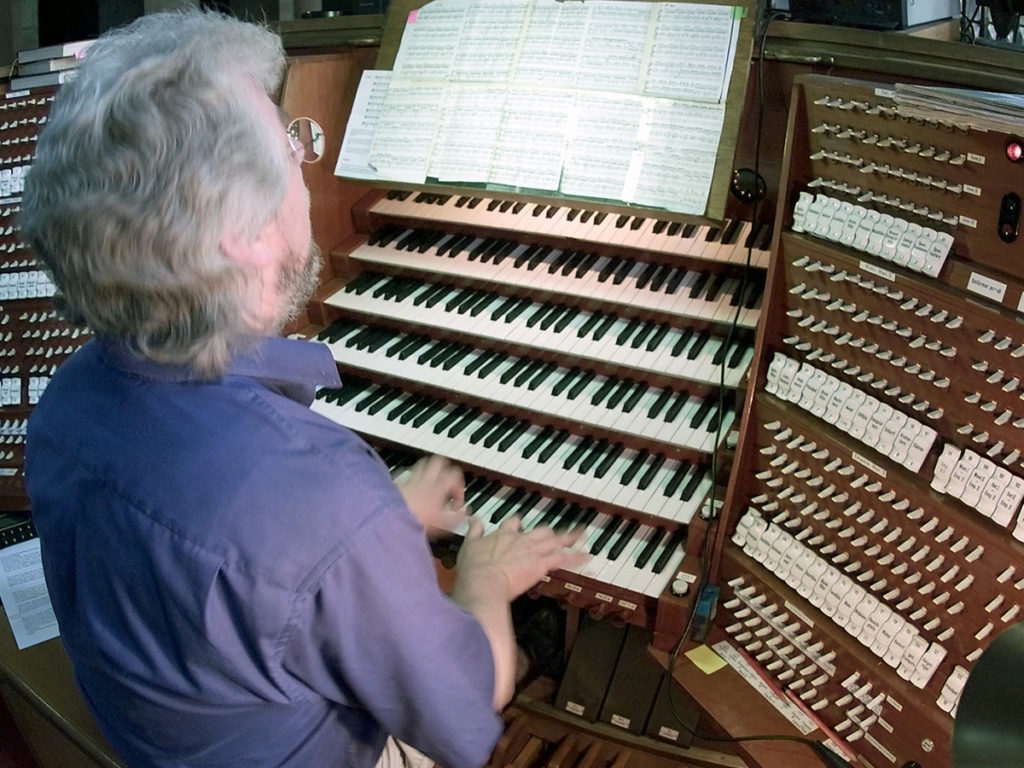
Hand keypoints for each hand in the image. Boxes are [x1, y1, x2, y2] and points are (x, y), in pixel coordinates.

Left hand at [395, 454, 468, 537]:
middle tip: (447, 479)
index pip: (455, 475)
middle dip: (446, 468)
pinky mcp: (397, 483)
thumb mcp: (441, 525)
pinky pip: (406, 472)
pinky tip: (412, 484)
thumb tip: (465, 513)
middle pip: (440, 461)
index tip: (456, 500)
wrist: (387, 520)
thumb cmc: (413, 522)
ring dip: (430, 469)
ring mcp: (410, 479)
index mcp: (438, 488)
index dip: (460, 485)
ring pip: (423, 463)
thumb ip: (456, 518)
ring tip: (432, 480)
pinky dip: (411, 475)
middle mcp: (425, 480)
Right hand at [455, 516, 588, 600]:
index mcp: (503, 534)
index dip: (518, 523)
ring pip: (555, 540)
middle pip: (540, 530)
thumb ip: (474, 530)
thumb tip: (474, 518)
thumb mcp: (468, 546)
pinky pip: (563, 558)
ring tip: (582, 534)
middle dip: (547, 531)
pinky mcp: (541, 564)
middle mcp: (520, 539)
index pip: (514, 522)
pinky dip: (576, 557)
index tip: (520, 524)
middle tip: (553, 533)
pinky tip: (587, 555)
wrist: (483, 582)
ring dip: (570, 537)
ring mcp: (533, 551)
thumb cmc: (473, 570)